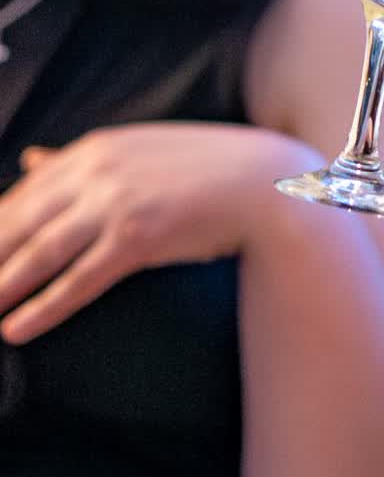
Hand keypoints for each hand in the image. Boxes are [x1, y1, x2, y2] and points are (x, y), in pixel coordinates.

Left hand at [0, 122, 309, 342]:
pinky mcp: (137, 238)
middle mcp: (97, 171)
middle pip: (19, 222)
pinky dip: (43, 307)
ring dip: (0, 286)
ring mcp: (116, 204)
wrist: (264, 183)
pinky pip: (78, 280)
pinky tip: (17, 327)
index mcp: (94, 148)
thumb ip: (80, 160)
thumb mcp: (137, 150)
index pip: (22, 192)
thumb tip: (30, 160)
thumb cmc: (204, 168)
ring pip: (39, 252)